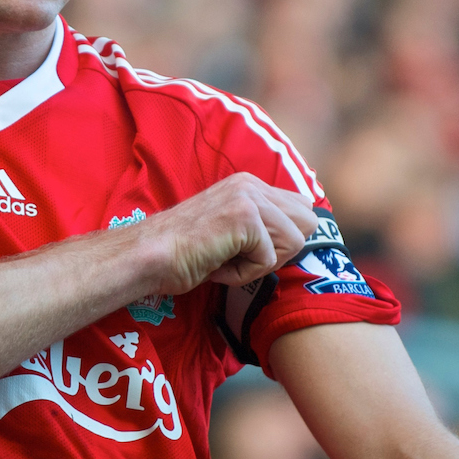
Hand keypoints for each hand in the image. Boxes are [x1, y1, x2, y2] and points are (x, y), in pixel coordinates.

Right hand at [139, 173, 318, 295]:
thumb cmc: (186, 252)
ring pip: (293, 243)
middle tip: (241, 257)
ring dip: (260, 264)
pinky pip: (268, 260)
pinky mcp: (245, 217)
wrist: (150, 256)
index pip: (302, 209)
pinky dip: (243, 274)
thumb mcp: (232, 230)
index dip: (283, 240)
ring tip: (226, 260)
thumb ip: (262, 225)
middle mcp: (252, 184)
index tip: (249, 251)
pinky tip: (216, 265)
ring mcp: (249, 198)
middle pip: (308, 223)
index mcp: (250, 184)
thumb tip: (300, 239)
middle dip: (281, 250)